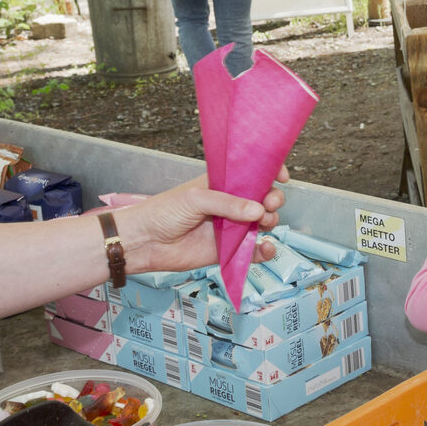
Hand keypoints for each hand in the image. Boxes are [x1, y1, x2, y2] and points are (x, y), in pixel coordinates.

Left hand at [116, 171, 288, 274]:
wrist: (145, 242)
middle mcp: (229, 205)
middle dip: (273, 199)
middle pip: (263, 199)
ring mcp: (230, 228)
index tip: (281, 176)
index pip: (251, 175)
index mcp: (222, 184)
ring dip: (271, 222)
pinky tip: (266, 248)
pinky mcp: (228, 251)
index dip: (268, 173)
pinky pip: (252, 251)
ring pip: (262, 224)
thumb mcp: (196, 198)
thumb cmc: (163, 212)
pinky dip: (264, 251)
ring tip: (263, 223)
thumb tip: (258, 210)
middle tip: (269, 203)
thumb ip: (228, 203)